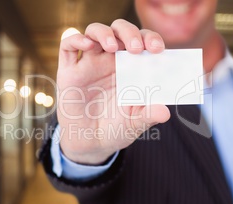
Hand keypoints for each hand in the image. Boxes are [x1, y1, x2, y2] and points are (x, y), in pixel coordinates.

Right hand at [56, 19, 170, 164]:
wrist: (90, 144)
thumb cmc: (116, 128)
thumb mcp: (134, 123)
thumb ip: (148, 115)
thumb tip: (164, 112)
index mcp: (130, 67)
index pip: (141, 41)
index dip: (150, 39)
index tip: (158, 50)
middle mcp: (110, 61)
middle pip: (119, 30)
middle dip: (129, 33)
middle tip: (137, 49)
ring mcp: (88, 64)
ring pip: (94, 32)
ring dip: (104, 33)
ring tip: (113, 47)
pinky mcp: (68, 72)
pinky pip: (68, 46)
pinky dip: (76, 39)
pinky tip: (87, 45)